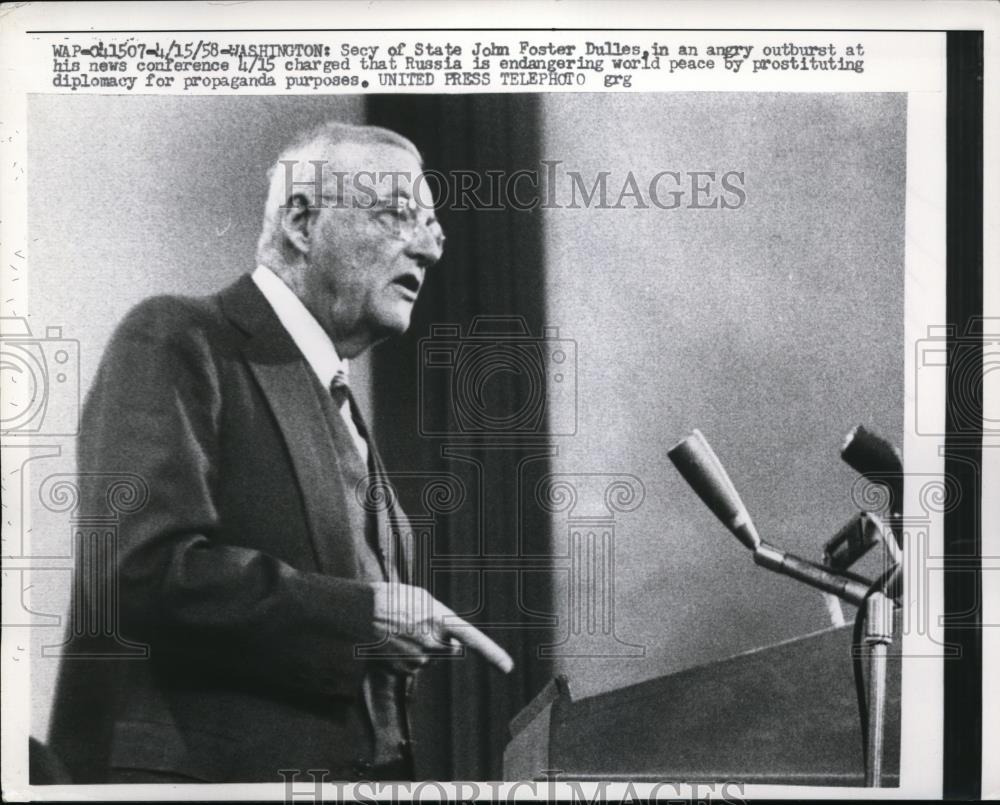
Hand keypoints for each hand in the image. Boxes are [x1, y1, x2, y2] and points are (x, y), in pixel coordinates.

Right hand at [369, 583, 513, 674]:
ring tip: (399, 630)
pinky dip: (404, 656)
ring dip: (419, 648)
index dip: (491, 654)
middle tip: (417, 624)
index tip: (508, 668)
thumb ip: (441, 618)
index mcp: (439, 620)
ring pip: (428, 658)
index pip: (472, 639)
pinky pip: (412, 665)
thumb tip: (450, 639)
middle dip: (441, 642)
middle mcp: (432, 643)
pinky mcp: (403, 670)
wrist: (360, 610)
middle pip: (448, 650)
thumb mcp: (422, 598)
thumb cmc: (392, 597)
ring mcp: (417, 659)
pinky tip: (392, 641)